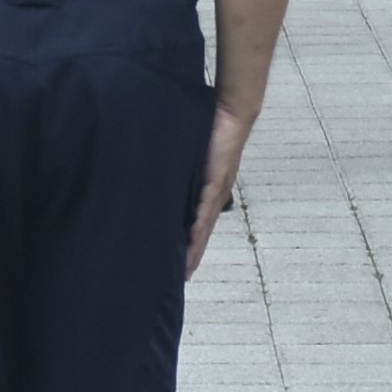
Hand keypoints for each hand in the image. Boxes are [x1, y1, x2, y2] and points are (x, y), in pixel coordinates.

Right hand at [181, 103, 253, 273]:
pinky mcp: (216, 181)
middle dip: (192, 255)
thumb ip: (178, 165)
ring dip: (195, 249)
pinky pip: (205, 208)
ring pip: (204, 228)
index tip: (181, 265)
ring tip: (185, 269)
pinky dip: (198, 227)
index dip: (190, 246)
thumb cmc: (210, 130)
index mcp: (208, 192)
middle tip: (182, 277)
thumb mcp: (189, 154)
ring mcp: (216, 190)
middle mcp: (214, 196)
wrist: (231, 114)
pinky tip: (191, 241)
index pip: (198, 225)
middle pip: (202, 234)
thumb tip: (160, 171)